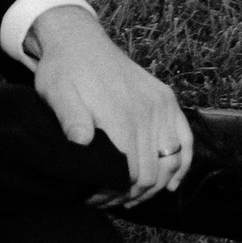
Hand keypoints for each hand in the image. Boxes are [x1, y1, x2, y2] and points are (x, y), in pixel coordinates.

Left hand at [24, 1, 192, 197]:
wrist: (78, 40)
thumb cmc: (63, 70)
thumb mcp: (56, 93)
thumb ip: (70, 119)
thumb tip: (81, 143)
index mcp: (122, 119)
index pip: (130, 175)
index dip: (114, 194)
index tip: (94, 199)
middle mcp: (148, 114)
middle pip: (152, 173)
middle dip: (131, 194)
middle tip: (106, 201)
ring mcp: (161, 106)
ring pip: (170, 162)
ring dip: (155, 185)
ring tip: (130, 197)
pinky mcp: (166, 99)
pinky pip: (185, 139)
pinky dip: (182, 164)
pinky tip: (172, 184)